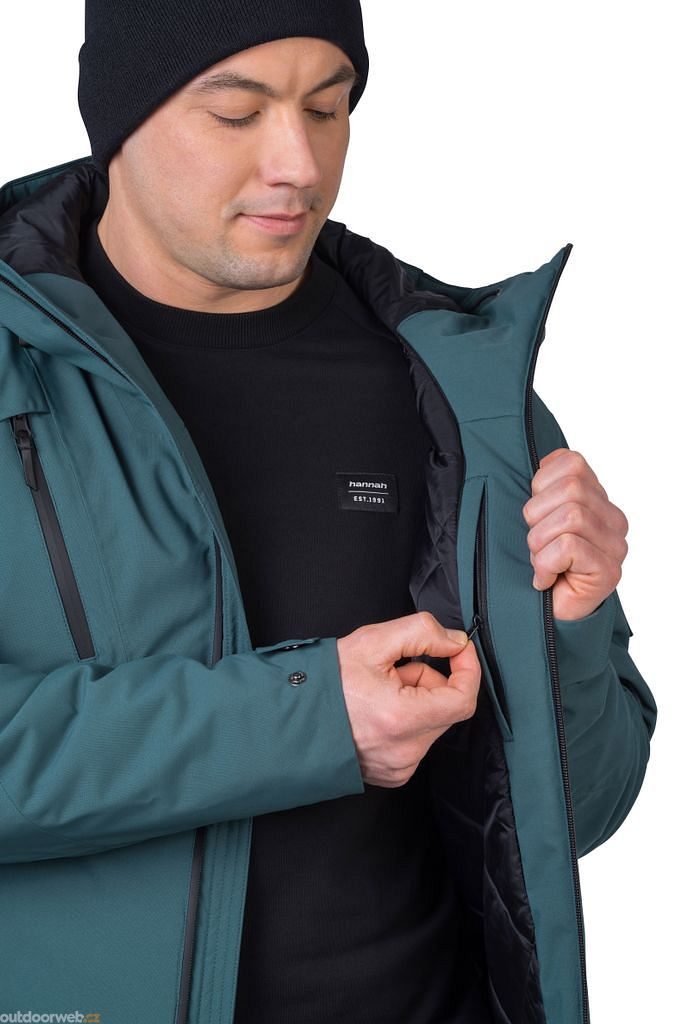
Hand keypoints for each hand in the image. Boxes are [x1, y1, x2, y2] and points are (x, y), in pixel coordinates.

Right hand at [337, 611, 480, 787]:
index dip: (467, 668)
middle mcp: (404, 751)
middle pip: (447, 708)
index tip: (457, 650)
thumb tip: (456, 642)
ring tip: (379, 692)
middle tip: (395, 670)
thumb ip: (422, 633)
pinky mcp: (394, 775)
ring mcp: (399, 767)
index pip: (463, 699)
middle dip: (429, 680)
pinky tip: (378, 713)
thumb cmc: (325, 682)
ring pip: (433, 723)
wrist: (290, 718)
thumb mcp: (373, 641)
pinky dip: (407, 722)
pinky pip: (418, 741)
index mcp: (401, 719)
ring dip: (418, 700)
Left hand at [522, 448, 628, 620]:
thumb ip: (545, 487)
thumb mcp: (537, 517)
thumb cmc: (539, 564)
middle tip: (536, 545)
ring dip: (539, 543)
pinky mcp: (608, 570)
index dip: (540, 485)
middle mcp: (613, 519)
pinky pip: (568, 546)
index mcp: (598, 498)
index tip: (536, 515)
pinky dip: (545, 563)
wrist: (545, 617)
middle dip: (537, 517)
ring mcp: (615, 545)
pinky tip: (545, 578)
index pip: (570, 462)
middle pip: (570, 488)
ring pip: (570, 516)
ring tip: (541, 562)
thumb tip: (539, 461)